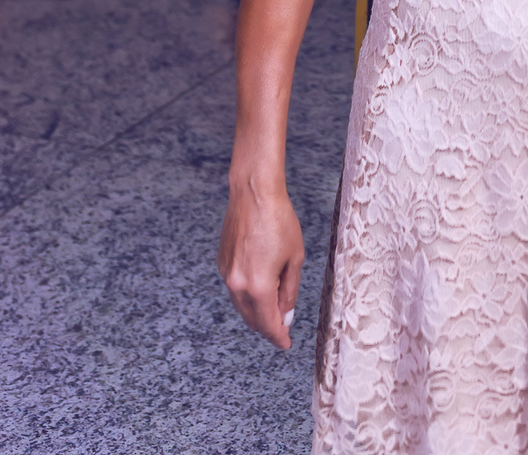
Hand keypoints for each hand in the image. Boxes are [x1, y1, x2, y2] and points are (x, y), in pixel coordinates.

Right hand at [219, 182, 304, 349]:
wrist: (254, 193)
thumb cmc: (279, 220)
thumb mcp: (294, 257)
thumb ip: (289, 291)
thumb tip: (285, 315)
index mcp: (259, 286)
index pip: (268, 324)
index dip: (278, 337)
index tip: (286, 344)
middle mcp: (237, 285)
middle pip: (252, 319)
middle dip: (268, 326)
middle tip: (283, 326)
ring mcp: (227, 274)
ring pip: (242, 305)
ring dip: (257, 311)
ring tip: (274, 308)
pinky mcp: (222, 262)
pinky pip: (235, 287)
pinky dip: (247, 293)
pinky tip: (260, 285)